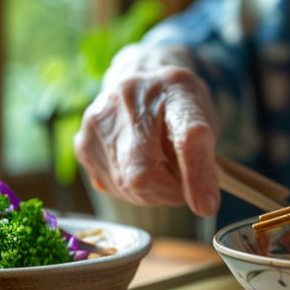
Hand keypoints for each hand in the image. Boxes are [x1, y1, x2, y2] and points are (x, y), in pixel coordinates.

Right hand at [74, 46, 221, 215]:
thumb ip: (207, 159)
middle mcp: (128, 98)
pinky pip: (112, 187)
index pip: (188, 134)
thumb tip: (202, 205)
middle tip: (181, 181)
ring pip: (127, 187)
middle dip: (169, 191)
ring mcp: (98, 121)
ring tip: (160, 166)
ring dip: (151, 191)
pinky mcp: (83, 143)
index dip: (197, 173)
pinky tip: (138, 166)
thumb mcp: (205, 121)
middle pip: (145, 174)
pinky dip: (131, 189)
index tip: (206, 205)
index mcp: (174, 88)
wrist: (140, 83)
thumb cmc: (176, 107)